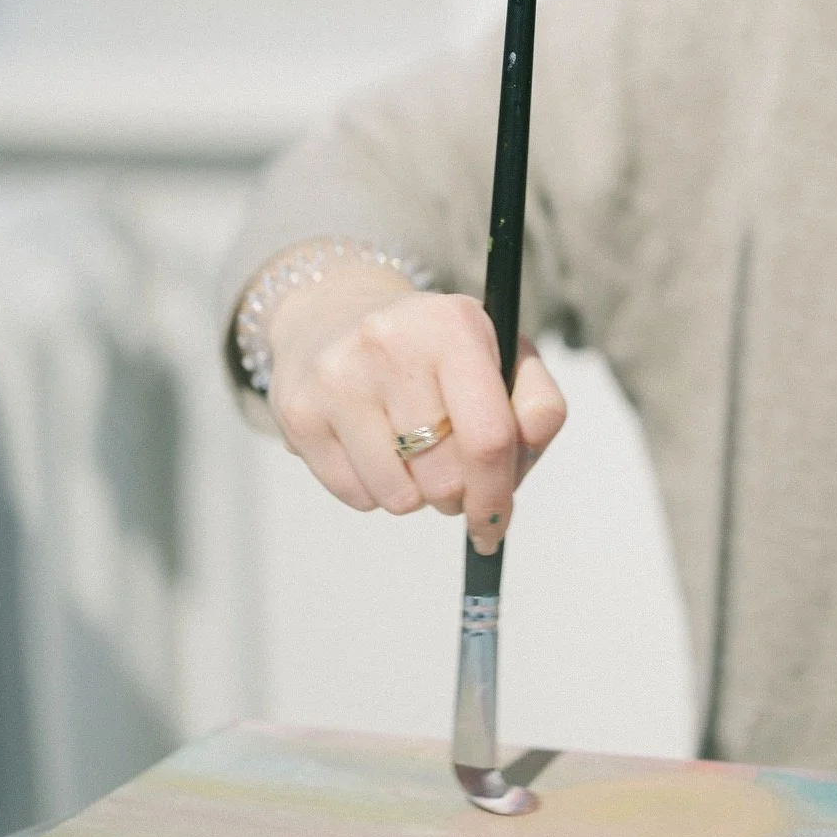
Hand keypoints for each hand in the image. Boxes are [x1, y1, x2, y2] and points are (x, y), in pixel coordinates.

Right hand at [265, 265, 566, 555]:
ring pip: (399, 497)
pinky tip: (372, 448)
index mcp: (454, 326)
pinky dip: (375, 491)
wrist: (335, 314)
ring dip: (415, 495)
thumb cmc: (433, 349)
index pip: (489, 437)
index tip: (496, 523)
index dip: (498, 495)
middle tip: (452, 474)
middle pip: (445, 478)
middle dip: (457, 494)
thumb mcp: (499, 354)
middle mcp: (391, 343)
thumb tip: (519, 465)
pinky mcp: (300, 412)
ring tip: (411, 453)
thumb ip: (537, 406)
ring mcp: (338, 378)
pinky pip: (356, 497)